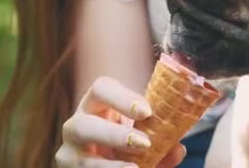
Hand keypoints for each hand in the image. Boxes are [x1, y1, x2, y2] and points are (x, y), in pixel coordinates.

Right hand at [55, 77, 185, 167]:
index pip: (101, 88)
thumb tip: (178, 149)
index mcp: (97, 103)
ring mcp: (69, 150)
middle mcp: (77, 123)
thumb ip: (162, 141)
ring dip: (110, 165)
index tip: (148, 112)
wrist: (107, 161)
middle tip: (143, 144)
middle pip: (84, 124)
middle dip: (114, 135)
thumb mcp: (143, 137)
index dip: (123, 98)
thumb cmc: (127, 142)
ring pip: (82, 158)